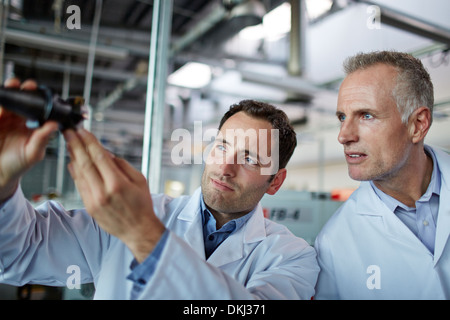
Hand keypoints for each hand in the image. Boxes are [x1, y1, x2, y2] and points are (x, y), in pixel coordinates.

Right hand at [0, 78, 58, 201]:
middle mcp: (19, 119)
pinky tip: (1, 108)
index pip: (37, 108)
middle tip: (25, 85)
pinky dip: (0, 105)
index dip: (39, 98)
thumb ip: (42, 138)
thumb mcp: (33, 153)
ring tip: (12, 86)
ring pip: (8, 101)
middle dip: (23, 90)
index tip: (40, 92)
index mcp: (33, 125)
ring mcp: (5, 119)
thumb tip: (54, 125)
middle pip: (22, 100)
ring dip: (10, 92)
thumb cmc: (18, 165)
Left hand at [64, 128, 164, 261]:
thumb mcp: (139, 180)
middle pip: (85, 163)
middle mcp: (103, 192)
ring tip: (69, 144)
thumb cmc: (142, 204)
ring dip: (73, 157)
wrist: (138, 230)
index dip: (90, 142)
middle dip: (76, 145)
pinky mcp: (89, 207)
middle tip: (69, 133)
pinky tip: (72, 162)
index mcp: (117, 183)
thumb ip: (122, 165)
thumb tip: (105, 153)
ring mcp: (94, 201)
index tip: (83, 131)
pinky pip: (79, 185)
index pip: (99, 157)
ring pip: (79, 174)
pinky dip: (75, 172)